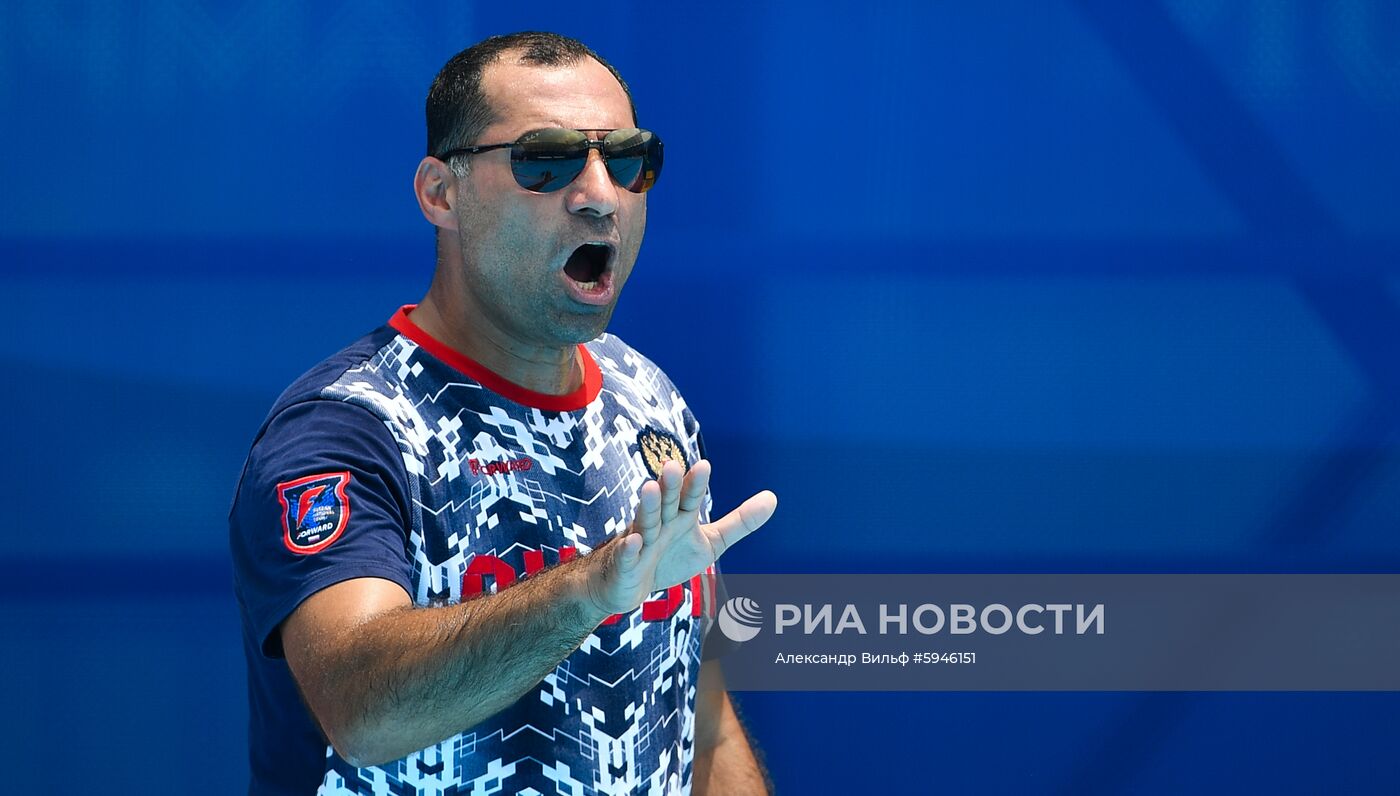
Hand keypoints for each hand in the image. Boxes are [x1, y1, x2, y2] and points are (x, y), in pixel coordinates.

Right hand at [588, 459, 775, 615]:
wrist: (626, 585)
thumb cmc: (668, 557)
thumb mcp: (711, 541)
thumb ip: (740, 522)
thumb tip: (773, 498)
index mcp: (679, 517)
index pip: (688, 497)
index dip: (695, 483)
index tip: (704, 466)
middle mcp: (658, 525)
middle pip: (665, 503)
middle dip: (669, 486)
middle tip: (673, 466)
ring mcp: (639, 544)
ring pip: (643, 523)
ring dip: (647, 507)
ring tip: (649, 488)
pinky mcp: (624, 566)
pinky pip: (626, 557)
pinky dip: (629, 549)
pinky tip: (633, 541)